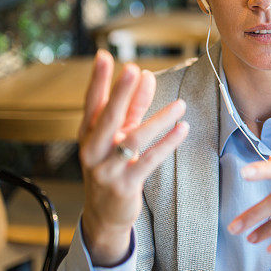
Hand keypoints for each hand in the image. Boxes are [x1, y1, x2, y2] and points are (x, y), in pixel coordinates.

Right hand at [79, 49, 188, 265]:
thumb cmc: (113, 167)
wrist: (104, 215)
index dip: (98, 80)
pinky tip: (182, 129)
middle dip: (120, 93)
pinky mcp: (124, 185)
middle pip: (107, 117)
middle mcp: (93, 150)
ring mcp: (106, 169)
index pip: (92, 102)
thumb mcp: (120, 135)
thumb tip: (147, 75)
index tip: (104, 55)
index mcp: (88, 134)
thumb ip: (134, 107)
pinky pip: (149, 160)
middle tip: (133, 70)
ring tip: (180, 105)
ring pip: (133, 139)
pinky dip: (167, 143)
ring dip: (159, 119)